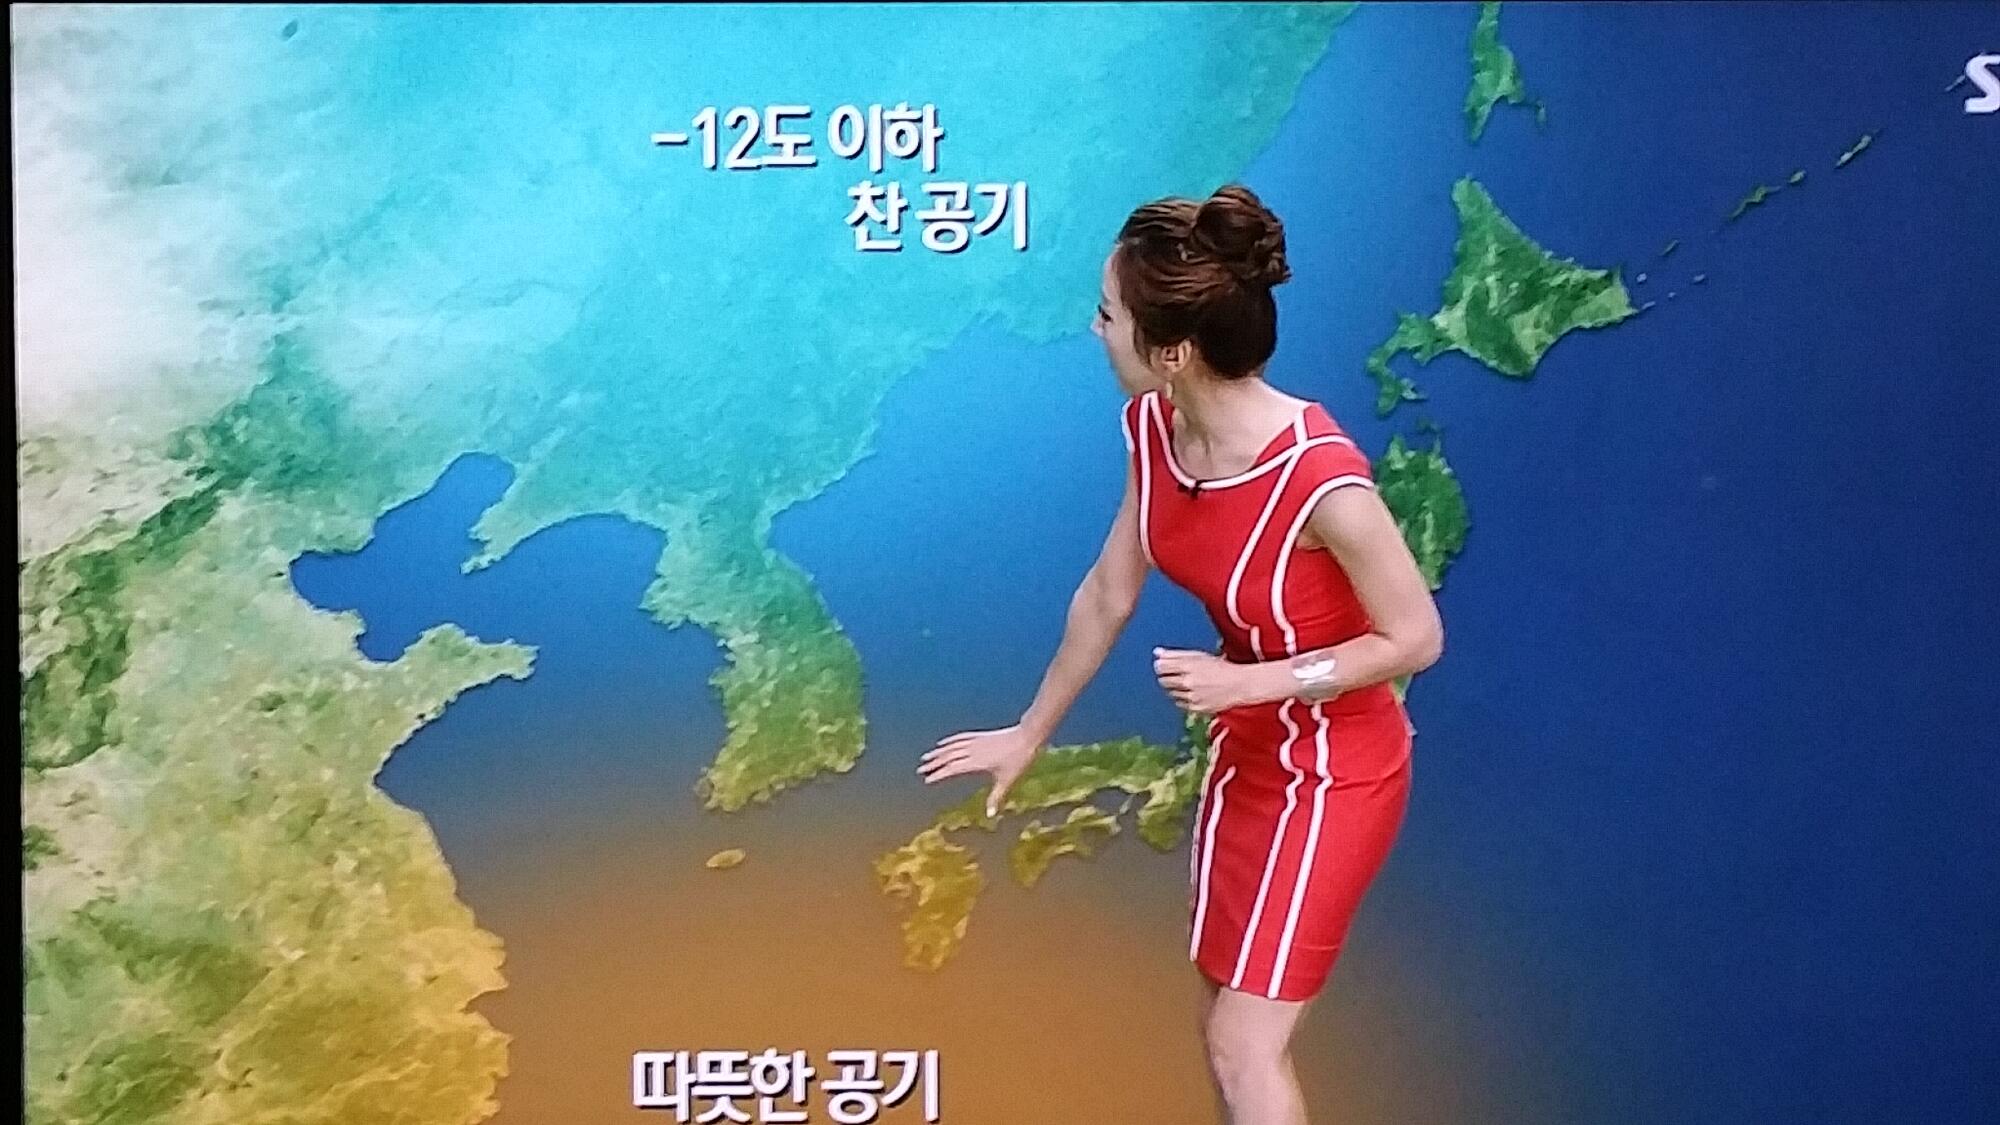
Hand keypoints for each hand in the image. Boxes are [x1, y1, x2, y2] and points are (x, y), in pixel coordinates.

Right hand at [919, 723, 1042, 816]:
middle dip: (934, 763)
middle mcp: (972, 751)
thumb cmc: (1018, 760)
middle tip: (920, 769)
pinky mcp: (980, 736)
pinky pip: (960, 738)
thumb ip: (996, 797)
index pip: (953, 769)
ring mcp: (976, 741)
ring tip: (926, 756)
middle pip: (948, 757)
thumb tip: (991, 815)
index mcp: (976, 763)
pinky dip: (949, 741)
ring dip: (938, 752)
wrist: (1027, 737)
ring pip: (952, 746)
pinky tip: (943, 743)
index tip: (928, 779)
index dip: (939, 774)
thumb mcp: (1007, 781)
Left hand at [1153, 646, 1261, 713]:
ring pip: (1171, 693)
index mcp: (1190, 665)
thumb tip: (1157, 653)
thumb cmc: (1220, 668)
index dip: (1160, 666)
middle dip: (1166, 677)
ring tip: (1188, 684)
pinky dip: (1182, 699)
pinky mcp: (1197, 708)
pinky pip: (1180, 704)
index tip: (1162, 666)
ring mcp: (1193, 696)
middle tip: (1175, 675)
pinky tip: (1193, 693)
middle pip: (1163, 681)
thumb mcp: (1199, 656)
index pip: (1162, 666)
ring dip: (1174, 688)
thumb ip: (1176, 654)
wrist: (1240, 684)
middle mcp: (1189, 681)